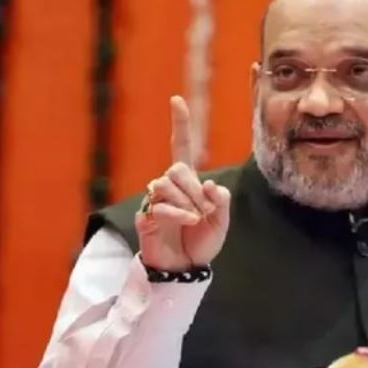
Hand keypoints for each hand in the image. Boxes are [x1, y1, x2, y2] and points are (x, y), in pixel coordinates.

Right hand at [135, 95, 230, 271]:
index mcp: (189, 181)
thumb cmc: (203, 240)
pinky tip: (189, 222)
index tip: (177, 100)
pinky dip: (178, 214)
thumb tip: (208, 184)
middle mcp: (169, 186)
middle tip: (205, 210)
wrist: (187, 267)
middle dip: (194, 189)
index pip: (182, 146)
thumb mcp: (222, 220)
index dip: (180, 124)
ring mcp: (155, 200)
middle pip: (177, 169)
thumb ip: (221, 200)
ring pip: (165, 185)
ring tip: (196, 219)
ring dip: (186, 202)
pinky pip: (159, 206)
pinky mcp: (145, 217)